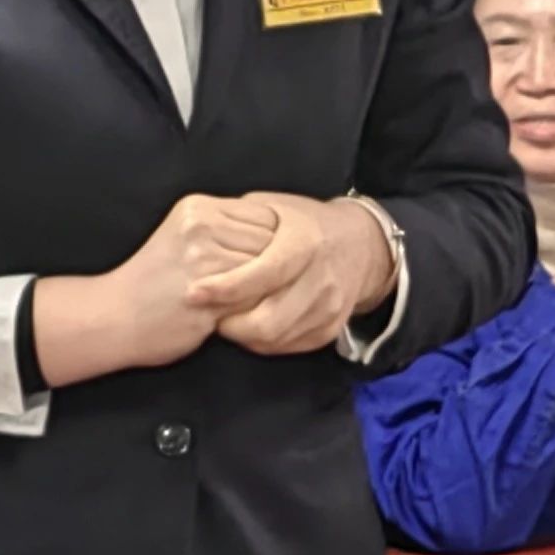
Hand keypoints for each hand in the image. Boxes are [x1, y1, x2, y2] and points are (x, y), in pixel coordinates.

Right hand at [36, 194, 281, 384]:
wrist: (113, 316)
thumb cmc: (154, 280)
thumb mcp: (184, 235)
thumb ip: (225, 228)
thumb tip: (279, 232)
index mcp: (197, 207)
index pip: (265, 214)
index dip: (277, 240)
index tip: (277, 259)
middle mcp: (201, 228)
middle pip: (271, 240)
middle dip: (279, 264)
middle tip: (279, 282)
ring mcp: (204, 261)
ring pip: (268, 269)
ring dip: (272, 287)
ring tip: (266, 297)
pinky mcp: (208, 295)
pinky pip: (254, 298)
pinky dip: (260, 307)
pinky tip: (254, 312)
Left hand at [195, 190, 396, 356]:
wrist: (360, 246)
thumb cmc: (304, 223)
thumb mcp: (273, 207)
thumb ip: (239, 222)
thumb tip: (200, 241)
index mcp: (305, 242)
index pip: (265, 273)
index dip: (227, 286)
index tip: (194, 292)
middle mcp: (322, 279)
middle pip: (268, 321)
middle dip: (229, 323)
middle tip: (207, 312)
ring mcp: (329, 308)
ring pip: (274, 339)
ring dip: (241, 334)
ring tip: (224, 317)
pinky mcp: (329, 330)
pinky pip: (286, 347)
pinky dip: (260, 341)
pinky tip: (248, 324)